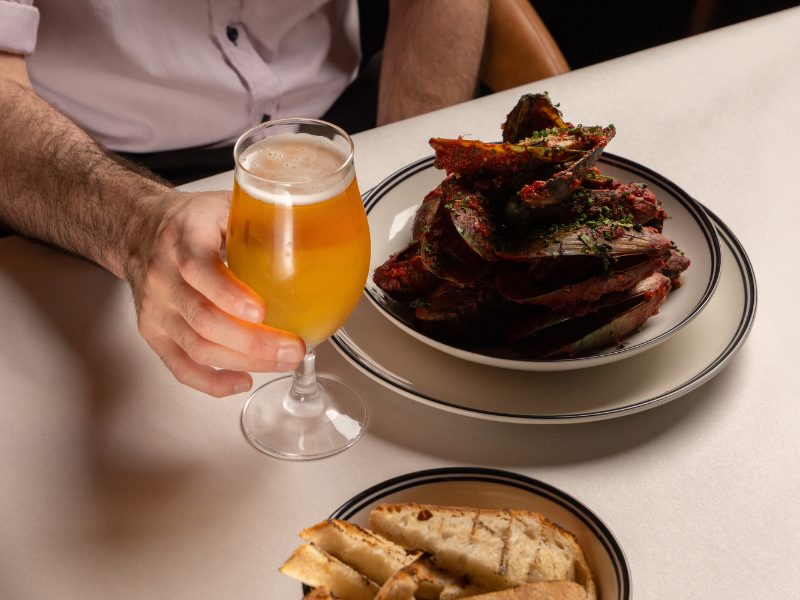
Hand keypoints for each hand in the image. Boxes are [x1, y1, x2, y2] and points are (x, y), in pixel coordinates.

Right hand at [126, 189, 304, 396]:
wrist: (138, 230)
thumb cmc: (188, 221)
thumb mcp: (222, 205)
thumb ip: (258, 217)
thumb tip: (310, 229)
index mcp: (183, 240)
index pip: (199, 270)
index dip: (229, 295)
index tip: (261, 310)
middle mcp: (164, 277)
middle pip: (203, 319)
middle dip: (253, 341)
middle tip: (292, 347)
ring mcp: (157, 309)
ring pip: (197, 347)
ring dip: (243, 361)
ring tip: (281, 361)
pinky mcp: (153, 333)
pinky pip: (179, 366)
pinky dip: (211, 381)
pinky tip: (242, 380)